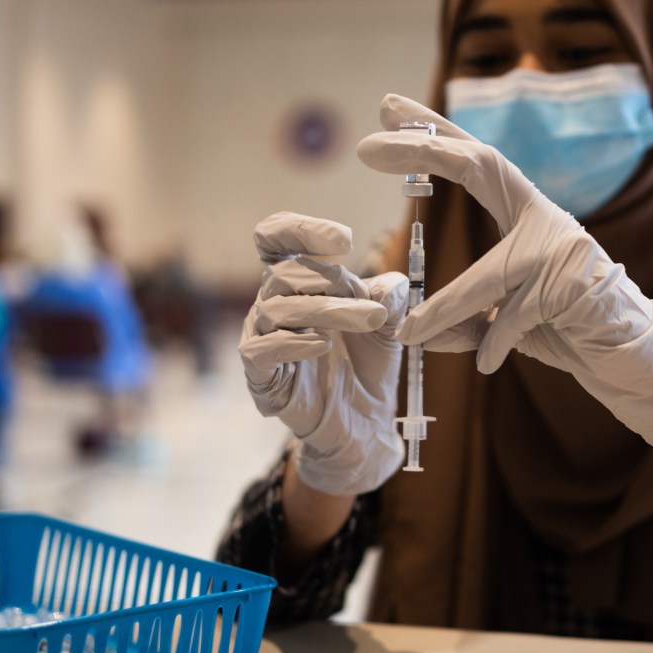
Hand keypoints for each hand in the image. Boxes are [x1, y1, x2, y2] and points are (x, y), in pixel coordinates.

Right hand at [240, 212, 408, 493]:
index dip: (301, 229)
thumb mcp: (388, 324)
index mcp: (296, 283)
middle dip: (332, 281)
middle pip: (284, 274)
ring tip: (369, 321)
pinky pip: (260, 350)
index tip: (344, 239)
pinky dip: (292, 343)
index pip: (275, 239)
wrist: (365, 423)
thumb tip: (392, 284)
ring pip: (276, 308)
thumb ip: (390, 298)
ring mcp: (262, 339)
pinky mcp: (262, 376)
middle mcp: (272, 304)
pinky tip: (324, 346)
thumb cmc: (368, 364)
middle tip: (375, 306)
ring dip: (327, 310)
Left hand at [356, 95, 652, 463]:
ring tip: (406, 332)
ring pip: (486, 275)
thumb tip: (409, 328)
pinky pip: (514, 317)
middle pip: (481, 164)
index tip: (390, 111)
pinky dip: (492, 345)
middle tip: (366, 145)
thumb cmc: (568, 331)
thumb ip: (464, 318)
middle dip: (423, 151)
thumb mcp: (505, 321)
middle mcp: (545, 219)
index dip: (435, 134)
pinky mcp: (574, 286)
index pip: (477, 159)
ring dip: (443, 309)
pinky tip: (486, 364)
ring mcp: (564, 248)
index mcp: (527, 214)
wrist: (633, 358)